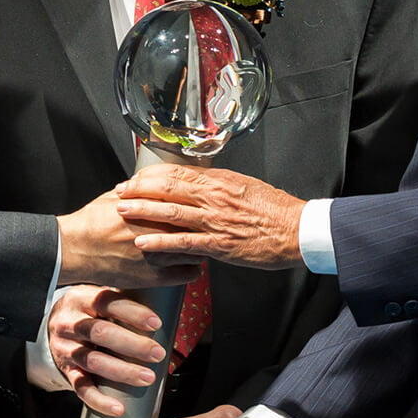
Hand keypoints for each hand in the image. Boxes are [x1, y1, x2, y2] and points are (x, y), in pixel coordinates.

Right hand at [49, 285, 165, 416]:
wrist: (53, 325)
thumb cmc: (87, 311)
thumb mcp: (98, 297)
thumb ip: (123, 301)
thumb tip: (166, 307)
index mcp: (82, 299)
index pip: (107, 302)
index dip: (132, 313)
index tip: (155, 323)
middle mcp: (70, 323)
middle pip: (100, 333)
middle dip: (132, 344)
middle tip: (157, 354)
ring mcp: (66, 349)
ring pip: (93, 361)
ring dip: (123, 371)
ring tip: (147, 377)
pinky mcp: (66, 371)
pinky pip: (81, 388)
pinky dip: (99, 400)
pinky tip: (118, 407)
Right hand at [57, 191, 201, 289]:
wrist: (74, 249)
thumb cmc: (91, 223)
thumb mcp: (114, 198)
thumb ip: (138, 190)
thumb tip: (152, 182)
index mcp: (148, 209)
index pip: (184, 204)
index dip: (194, 205)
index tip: (197, 206)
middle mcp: (156, 232)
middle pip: (194, 227)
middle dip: (201, 225)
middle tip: (203, 225)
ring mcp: (157, 256)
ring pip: (194, 251)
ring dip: (198, 247)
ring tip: (198, 244)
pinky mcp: (153, 277)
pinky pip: (187, 274)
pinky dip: (192, 269)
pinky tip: (190, 265)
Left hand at [114, 166, 306, 269]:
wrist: (297, 230)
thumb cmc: (275, 209)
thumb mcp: (246, 187)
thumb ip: (220, 186)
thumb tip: (200, 184)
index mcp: (220, 181)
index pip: (177, 172)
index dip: (152, 175)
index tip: (136, 178)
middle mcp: (214, 197)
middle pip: (168, 188)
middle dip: (140, 190)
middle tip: (120, 192)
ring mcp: (214, 220)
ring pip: (171, 212)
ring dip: (143, 211)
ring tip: (121, 211)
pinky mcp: (219, 244)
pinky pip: (184, 242)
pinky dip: (161, 241)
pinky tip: (143, 242)